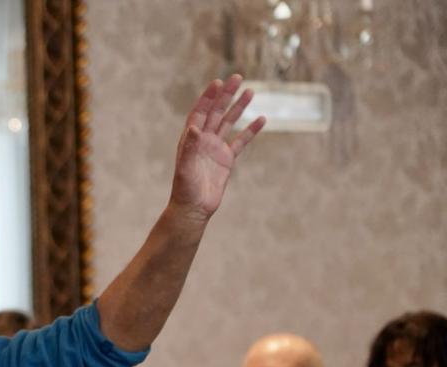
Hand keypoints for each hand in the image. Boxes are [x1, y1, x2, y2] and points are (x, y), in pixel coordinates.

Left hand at [169, 75, 263, 220]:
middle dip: (226, 95)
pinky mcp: (227, 160)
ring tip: (251, 91)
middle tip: (237, 77)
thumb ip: (190, 147)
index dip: (208, 97)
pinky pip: (241, 142)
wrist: (193, 208)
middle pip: (216, 112)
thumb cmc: (185, 189)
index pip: (200, 113)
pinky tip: (261, 119)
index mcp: (191, 139)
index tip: (218, 82)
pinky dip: (250, 131)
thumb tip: (194, 127)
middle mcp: (203, 140)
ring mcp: (216, 149)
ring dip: (239, 107)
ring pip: (229, 123)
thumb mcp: (186, 167)